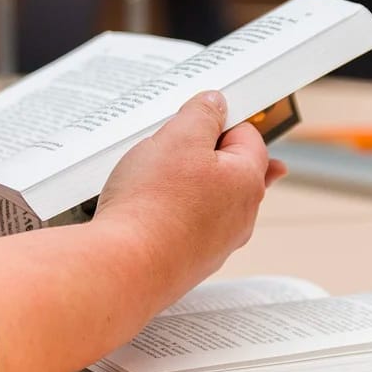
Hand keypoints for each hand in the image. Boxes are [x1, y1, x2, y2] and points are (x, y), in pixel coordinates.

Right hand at [94, 91, 286, 311]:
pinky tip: (146, 210)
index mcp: (247, 181)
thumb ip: (202, 114)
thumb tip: (217, 103)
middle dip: (199, 154)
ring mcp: (217, 244)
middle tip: (168, 148)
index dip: (219, 121)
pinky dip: (170, 214)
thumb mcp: (178, 137)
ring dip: (183, 185)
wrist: (123, 268)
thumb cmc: (152, 204)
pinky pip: (186, 225)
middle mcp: (240, 217)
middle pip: (228, 169)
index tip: (194, 119)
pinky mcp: (191, 261)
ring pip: (206, 199)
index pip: (248, 136)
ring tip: (150, 180)